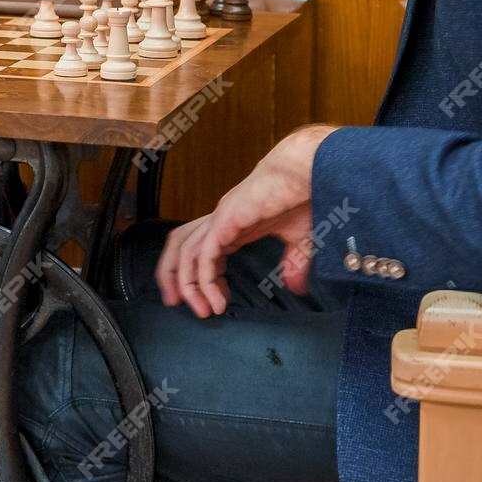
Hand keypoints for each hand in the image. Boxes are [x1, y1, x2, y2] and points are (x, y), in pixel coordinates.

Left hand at [156, 124, 336, 317]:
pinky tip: (217, 300)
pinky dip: (204, 280)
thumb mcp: (299, 240)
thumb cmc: (303, 196)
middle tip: (176, 303)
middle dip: (172, 275)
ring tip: (203, 310)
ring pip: (185, 251)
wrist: (309, 171)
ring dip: (187, 284)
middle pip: (180, 246)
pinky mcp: (226, 219)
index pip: (201, 250)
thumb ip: (294, 263)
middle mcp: (220, 221)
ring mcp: (220, 218)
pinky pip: (204, 254)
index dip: (198, 277)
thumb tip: (296, 287)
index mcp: (232, 224)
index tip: (210, 303)